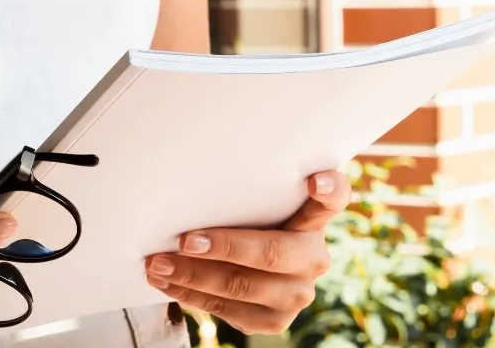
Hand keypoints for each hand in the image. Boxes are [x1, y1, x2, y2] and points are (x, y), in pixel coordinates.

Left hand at [145, 170, 349, 334]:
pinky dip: (193, 296)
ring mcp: (299, 292)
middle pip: (272, 252)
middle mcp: (314, 256)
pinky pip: (230, 311)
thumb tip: (185, 173)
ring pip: (244, 285)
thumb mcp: (251, 202)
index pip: (334, 197)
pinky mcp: (278, 320)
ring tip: (159, 263)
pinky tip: (168, 283)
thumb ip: (244, 190)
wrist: (249, 270)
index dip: (329, 189)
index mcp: (314, 217)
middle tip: (186, 240)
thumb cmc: (245, 221)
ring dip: (194, 275)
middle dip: (225, 246)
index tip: (314, 181)